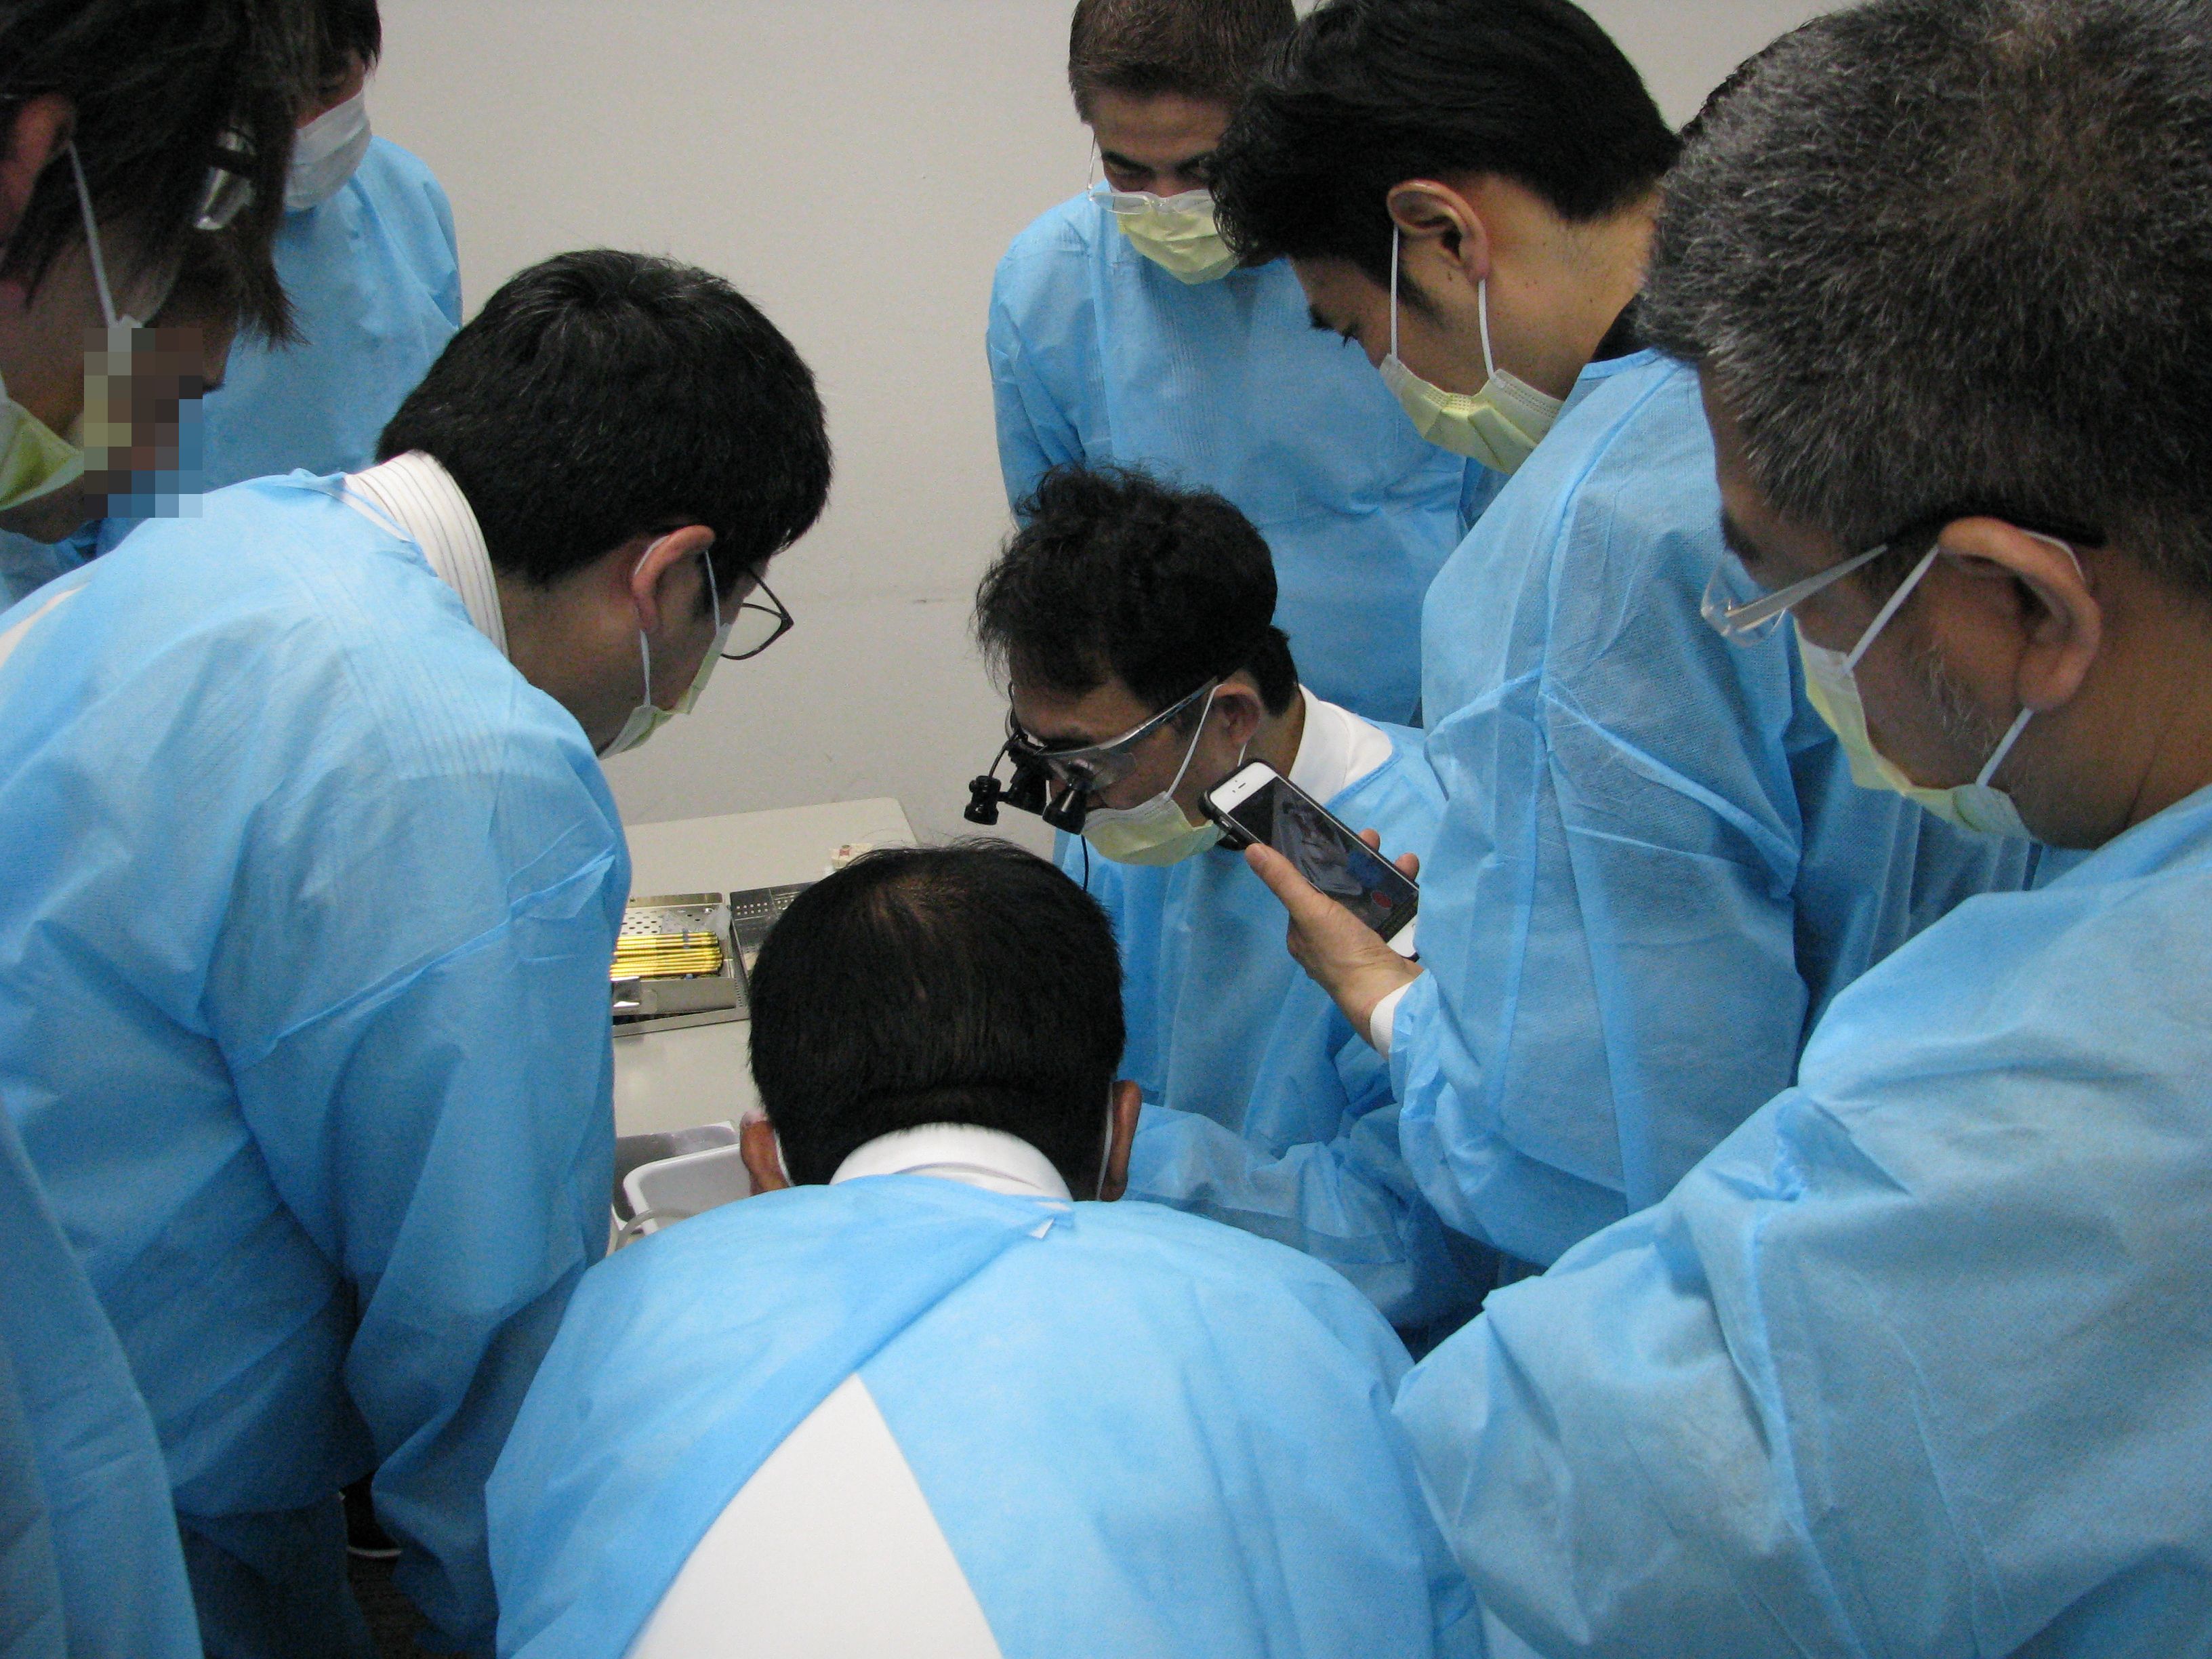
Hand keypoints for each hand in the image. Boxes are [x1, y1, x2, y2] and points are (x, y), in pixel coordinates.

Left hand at [1244, 829, 1422, 1040]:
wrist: (1390, 995)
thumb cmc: (1344, 953)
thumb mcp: (1310, 911)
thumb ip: (1284, 881)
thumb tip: (1251, 851)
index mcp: (1305, 933)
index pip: (1307, 889)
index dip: (1319, 861)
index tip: (1334, 836)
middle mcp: (1329, 939)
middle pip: (1341, 890)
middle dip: (1356, 863)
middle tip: (1372, 839)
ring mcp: (1360, 944)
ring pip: (1369, 898)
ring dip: (1382, 873)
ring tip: (1400, 857)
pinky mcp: (1388, 947)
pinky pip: (1392, 911)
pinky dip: (1400, 892)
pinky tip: (1411, 876)